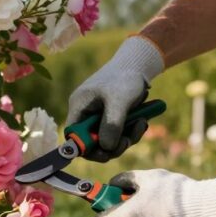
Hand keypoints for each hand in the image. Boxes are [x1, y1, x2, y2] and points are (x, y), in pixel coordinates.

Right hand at [65, 36, 163, 161]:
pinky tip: (142, 121)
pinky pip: (117, 132)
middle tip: (129, 141)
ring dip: (126, 138)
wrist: (137, 64)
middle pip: (92, 142)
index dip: (86, 148)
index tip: (106, 153)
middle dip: (112, 145)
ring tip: (142, 123)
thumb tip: (107, 149)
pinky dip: (130, 131)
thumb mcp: (119, 101)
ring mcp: (97, 115)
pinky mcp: (110, 116)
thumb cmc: (124, 78)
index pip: (73, 136)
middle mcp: (85, 113)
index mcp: (79, 107)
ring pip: (107, 139)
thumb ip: (112, 125)